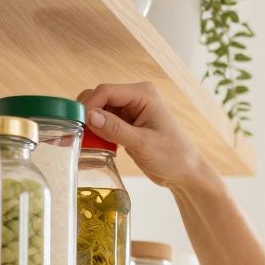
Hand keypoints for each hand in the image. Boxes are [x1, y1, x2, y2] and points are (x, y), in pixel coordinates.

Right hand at [79, 82, 210, 191]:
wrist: (186, 173)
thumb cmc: (173, 157)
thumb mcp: (142, 144)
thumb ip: (115, 129)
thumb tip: (89, 116)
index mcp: (144, 94)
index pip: (106, 91)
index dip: (90, 105)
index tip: (78, 123)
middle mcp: (136, 97)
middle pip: (100, 97)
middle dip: (88, 113)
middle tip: (79, 132)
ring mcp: (131, 109)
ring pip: (100, 109)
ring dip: (91, 123)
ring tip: (86, 139)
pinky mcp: (128, 122)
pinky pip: (105, 121)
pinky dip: (98, 130)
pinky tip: (96, 142)